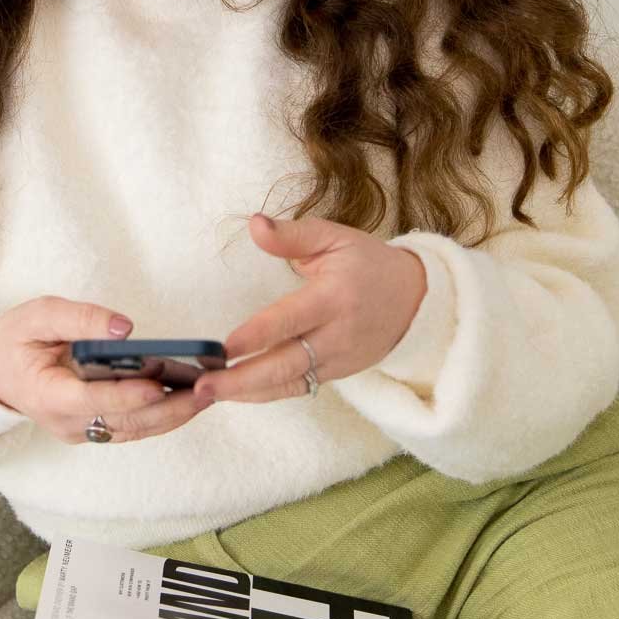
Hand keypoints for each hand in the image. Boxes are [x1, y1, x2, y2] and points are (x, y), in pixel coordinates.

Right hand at [0, 299, 209, 444]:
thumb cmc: (16, 339)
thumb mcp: (38, 315)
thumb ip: (79, 319)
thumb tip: (125, 328)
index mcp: (47, 395)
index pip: (93, 401)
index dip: (128, 395)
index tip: (160, 384)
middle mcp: (66, 423)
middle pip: (123, 423)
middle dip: (166, 410)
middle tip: (205, 391)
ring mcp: (80, 432)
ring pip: (132, 431)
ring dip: (171, 416)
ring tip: (207, 394)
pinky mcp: (92, 430)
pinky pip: (130, 428)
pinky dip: (159, 416)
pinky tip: (187, 398)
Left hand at [192, 214, 427, 409]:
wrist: (416, 299)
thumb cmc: (368, 263)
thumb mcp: (334, 238)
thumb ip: (292, 235)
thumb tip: (255, 224)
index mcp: (334, 297)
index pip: (290, 320)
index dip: (257, 336)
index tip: (224, 347)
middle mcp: (337, 335)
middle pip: (286, 364)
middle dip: (242, 379)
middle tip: (202, 385)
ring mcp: (339, 360)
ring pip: (289, 383)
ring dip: (247, 393)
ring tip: (208, 394)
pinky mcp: (338, 374)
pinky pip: (298, 388)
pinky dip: (265, 394)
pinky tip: (235, 394)